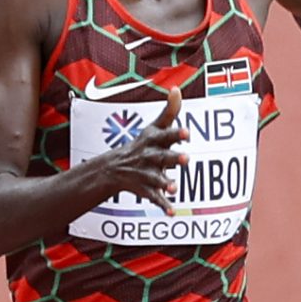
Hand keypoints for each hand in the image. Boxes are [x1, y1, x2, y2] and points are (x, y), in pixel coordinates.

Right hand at [86, 85, 188, 215]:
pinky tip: (171, 212)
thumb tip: (176, 89)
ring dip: (165, 183)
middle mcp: (148, 157)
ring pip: (156, 179)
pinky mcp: (144, 189)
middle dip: (173, 158)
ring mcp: (145, 174)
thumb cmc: (141, 146)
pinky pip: (153, 199)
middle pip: (162, 157)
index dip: (176, 134)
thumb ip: (169, 111)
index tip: (188, 132)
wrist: (112, 169)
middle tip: (186, 159)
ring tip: (175, 188)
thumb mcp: (153, 128)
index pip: (165, 135)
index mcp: (152, 142)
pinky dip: (162, 206)